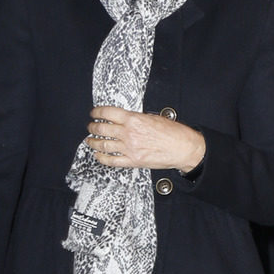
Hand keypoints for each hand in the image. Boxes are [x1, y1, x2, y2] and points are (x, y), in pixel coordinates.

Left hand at [86, 107, 205, 172]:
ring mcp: (129, 148)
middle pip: (102, 129)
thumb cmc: (173, 133)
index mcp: (134, 119)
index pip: (107, 113)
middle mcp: (129, 133)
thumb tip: (125, 119)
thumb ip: (136, 119)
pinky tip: (99, 155)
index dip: (97, 112)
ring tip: (90, 141)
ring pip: (103, 145)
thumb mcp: (153, 118)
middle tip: (91, 127)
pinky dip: (102, 158)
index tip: (94, 114)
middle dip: (93, 127)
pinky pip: (112, 160)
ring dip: (93, 142)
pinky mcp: (133, 161)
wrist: (183, 148)